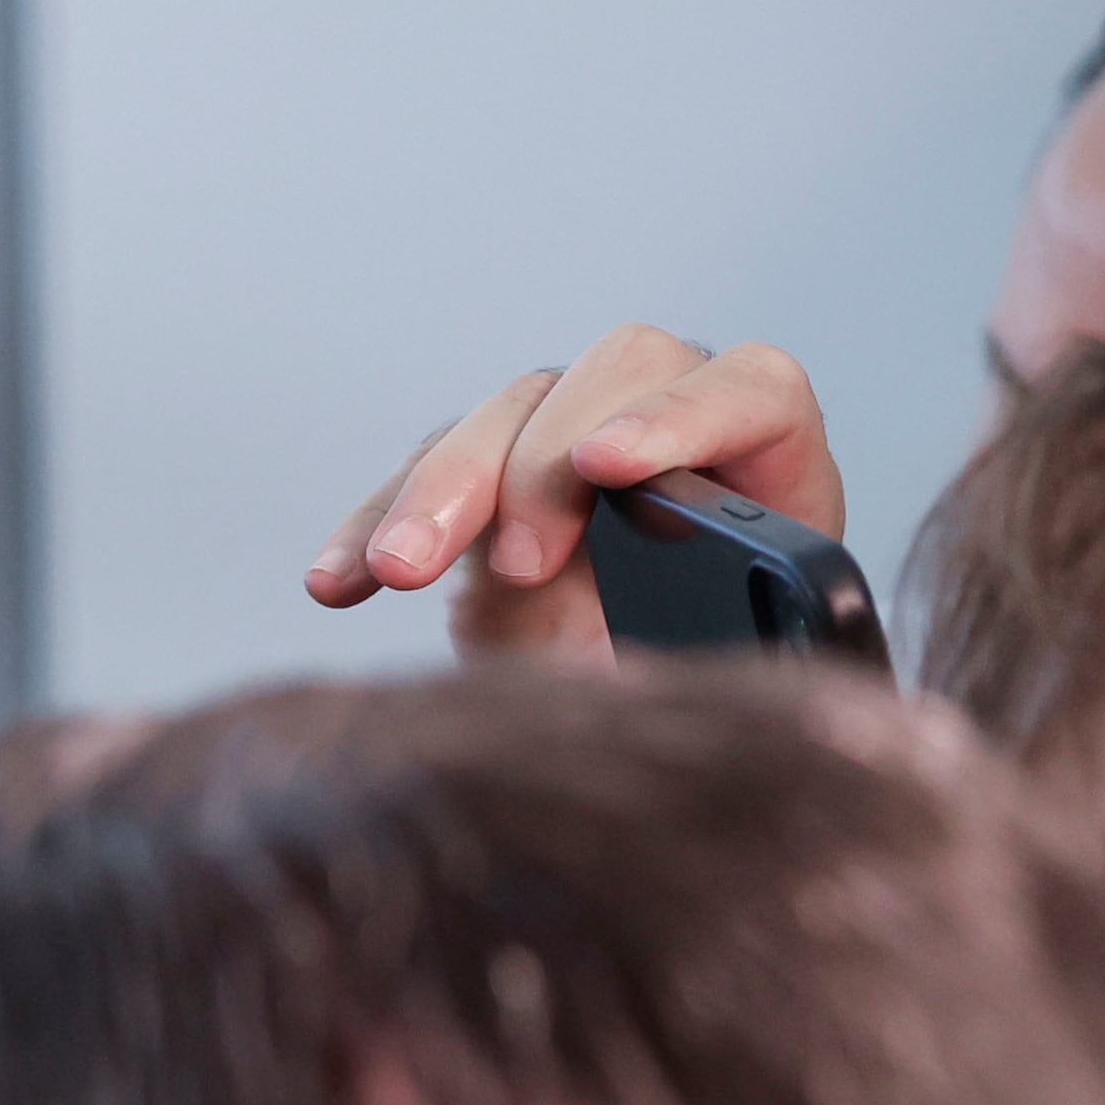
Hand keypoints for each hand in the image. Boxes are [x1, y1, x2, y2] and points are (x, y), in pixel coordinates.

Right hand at [303, 326, 843, 662]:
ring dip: (441, 490)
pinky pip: (419, 474)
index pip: (745, 393)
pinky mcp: (485, 475)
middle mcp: (667, 425)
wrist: (633, 726)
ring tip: (397, 571)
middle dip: (544, 464)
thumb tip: (603, 671)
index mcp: (764, 462)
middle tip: (516, 567)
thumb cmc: (691, 697)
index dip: (680, 418)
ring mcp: (567, 439)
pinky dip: (374, 527)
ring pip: (502, 415)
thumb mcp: (704, 692)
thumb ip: (671, 663)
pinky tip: (340, 585)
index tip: (607, 467)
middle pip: (609, 378)